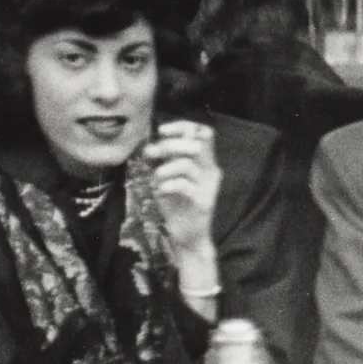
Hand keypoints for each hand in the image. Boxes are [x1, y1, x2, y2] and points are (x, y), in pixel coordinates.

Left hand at [143, 121, 221, 258]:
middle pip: (196, 144)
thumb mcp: (170, 178)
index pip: (203, 133)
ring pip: (187, 164)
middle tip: (151, 155)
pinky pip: (184, 185)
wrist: (188, 236)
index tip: (161, 132)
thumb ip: (167, 161)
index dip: (183, 127)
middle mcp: (211, 171)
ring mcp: (209, 187)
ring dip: (164, 168)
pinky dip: (167, 185)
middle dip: (169, 145)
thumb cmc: (177, 206)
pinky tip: (160, 192)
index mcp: (206, 163)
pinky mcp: (203, 202)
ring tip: (156, 178)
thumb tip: (151, 145)